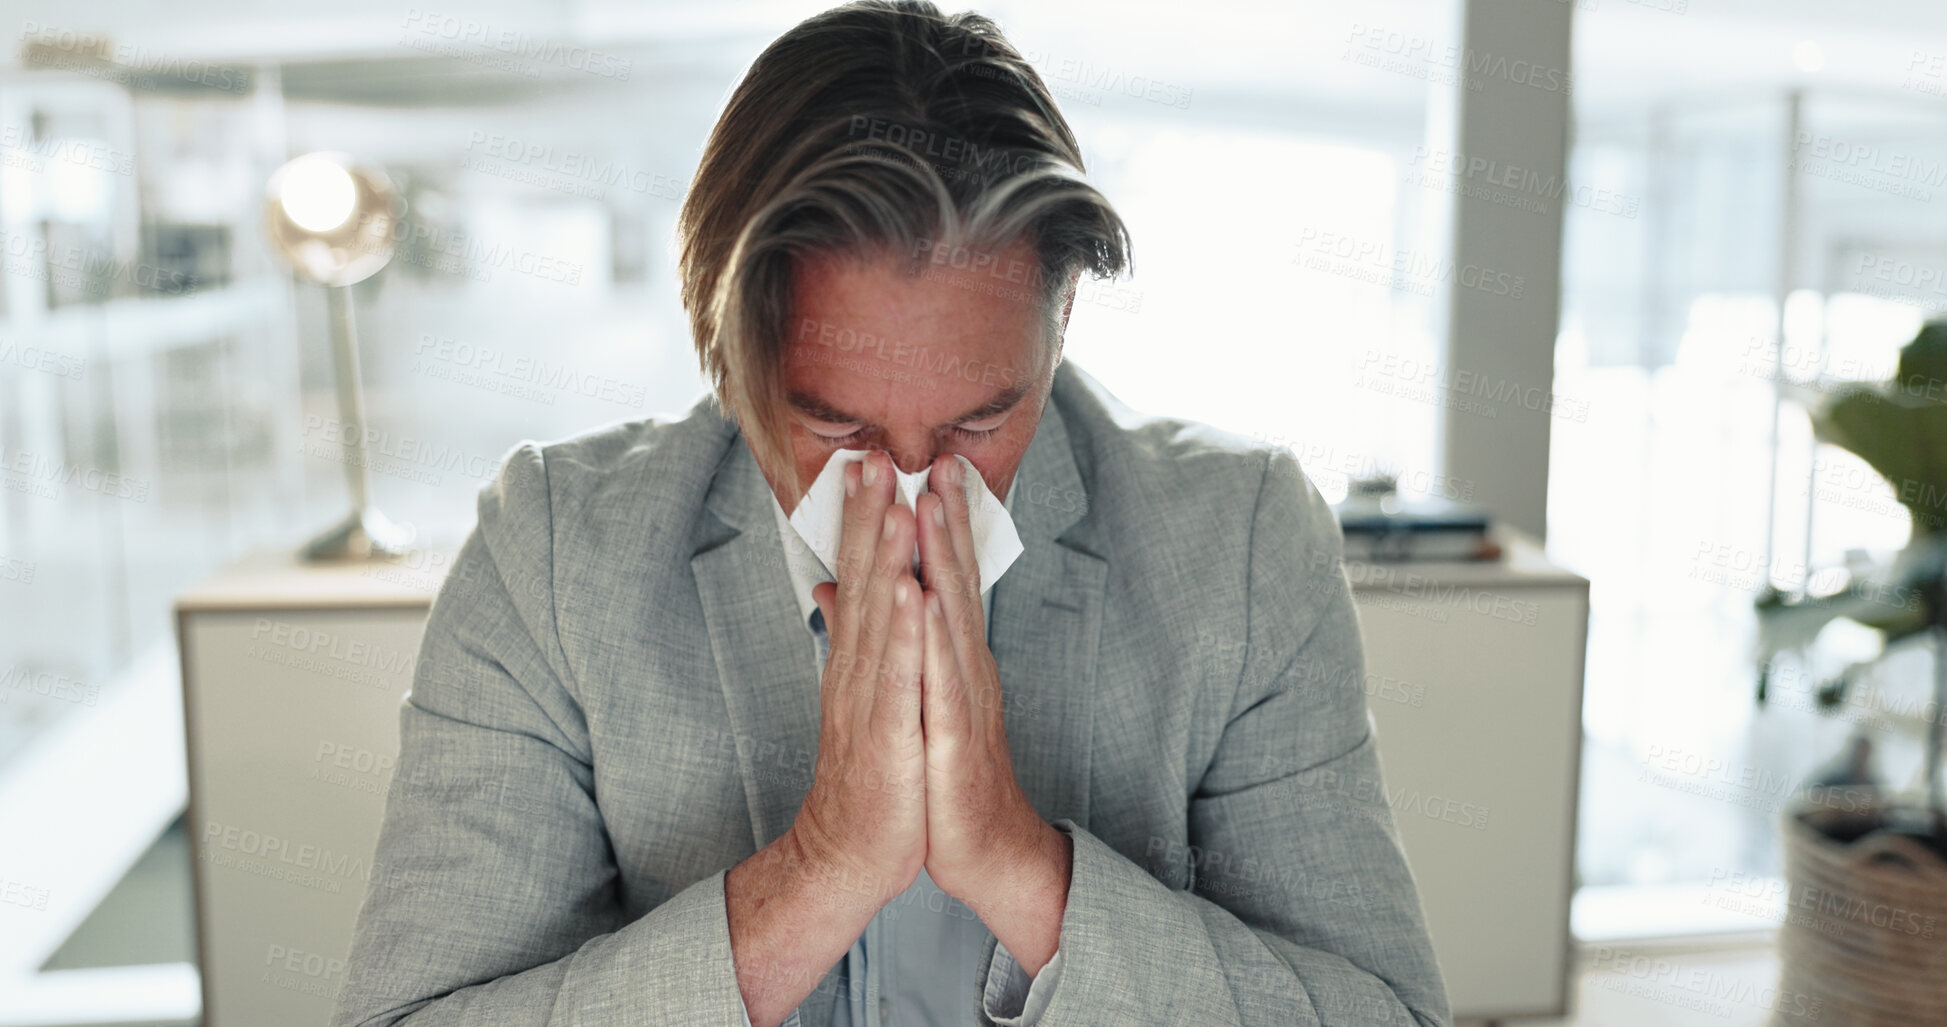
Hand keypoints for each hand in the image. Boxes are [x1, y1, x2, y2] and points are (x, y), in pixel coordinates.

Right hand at [792, 449, 927, 912]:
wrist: (850, 851)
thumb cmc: (866, 773)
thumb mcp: (857, 697)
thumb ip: (847, 639)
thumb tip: (831, 587)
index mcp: (856, 659)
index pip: (860, 576)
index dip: (864, 519)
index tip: (869, 462)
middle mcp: (856, 670)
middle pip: (863, 583)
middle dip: (870, 519)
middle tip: (872, 458)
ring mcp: (869, 701)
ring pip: (878, 619)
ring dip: (886, 559)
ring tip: (893, 505)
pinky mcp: (889, 735)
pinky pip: (896, 676)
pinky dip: (902, 632)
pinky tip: (907, 592)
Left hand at [915, 454, 1070, 973]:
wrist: (982, 850)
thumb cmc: (947, 776)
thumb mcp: (918, 702)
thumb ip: (895, 643)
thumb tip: (854, 591)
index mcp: (953, 658)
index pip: (946, 578)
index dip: (939, 522)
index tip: (928, 465)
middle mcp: (966, 667)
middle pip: (956, 581)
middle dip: (947, 519)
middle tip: (939, 458)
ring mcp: (963, 699)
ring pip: (951, 617)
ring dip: (941, 559)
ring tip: (929, 504)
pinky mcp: (952, 736)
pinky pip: (940, 679)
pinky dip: (932, 635)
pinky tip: (922, 597)